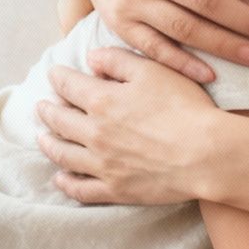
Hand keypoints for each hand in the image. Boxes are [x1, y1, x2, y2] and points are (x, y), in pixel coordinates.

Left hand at [36, 49, 222, 204]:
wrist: (206, 154)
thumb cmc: (184, 107)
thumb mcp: (153, 70)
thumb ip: (118, 61)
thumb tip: (91, 59)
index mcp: (101, 100)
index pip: (68, 85)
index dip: (58, 77)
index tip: (54, 74)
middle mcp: (94, 133)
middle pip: (59, 120)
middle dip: (48, 110)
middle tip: (42, 106)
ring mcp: (102, 164)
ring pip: (63, 154)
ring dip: (49, 144)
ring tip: (43, 138)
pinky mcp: (115, 189)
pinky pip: (81, 189)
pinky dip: (66, 183)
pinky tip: (60, 178)